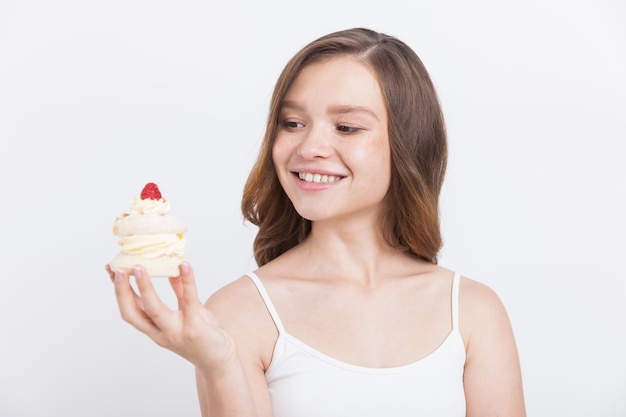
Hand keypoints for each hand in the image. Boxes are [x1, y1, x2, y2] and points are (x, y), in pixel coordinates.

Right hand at [106, 262, 236, 373]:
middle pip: (132, 313)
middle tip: (118, 269)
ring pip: (154, 310)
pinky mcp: (194, 328)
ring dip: (145, 288)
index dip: (119, 290)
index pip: (130, 309)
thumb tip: (173, 268)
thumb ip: (179, 293)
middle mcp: (161, 333)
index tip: (112, 270)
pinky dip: (187, 281)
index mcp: (155, 329)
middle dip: (122, 291)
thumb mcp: (189, 312)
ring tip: (139, 267)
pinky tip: (185, 265)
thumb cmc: (205, 335)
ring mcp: (176, 332)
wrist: (221, 361)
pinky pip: (188, 301)